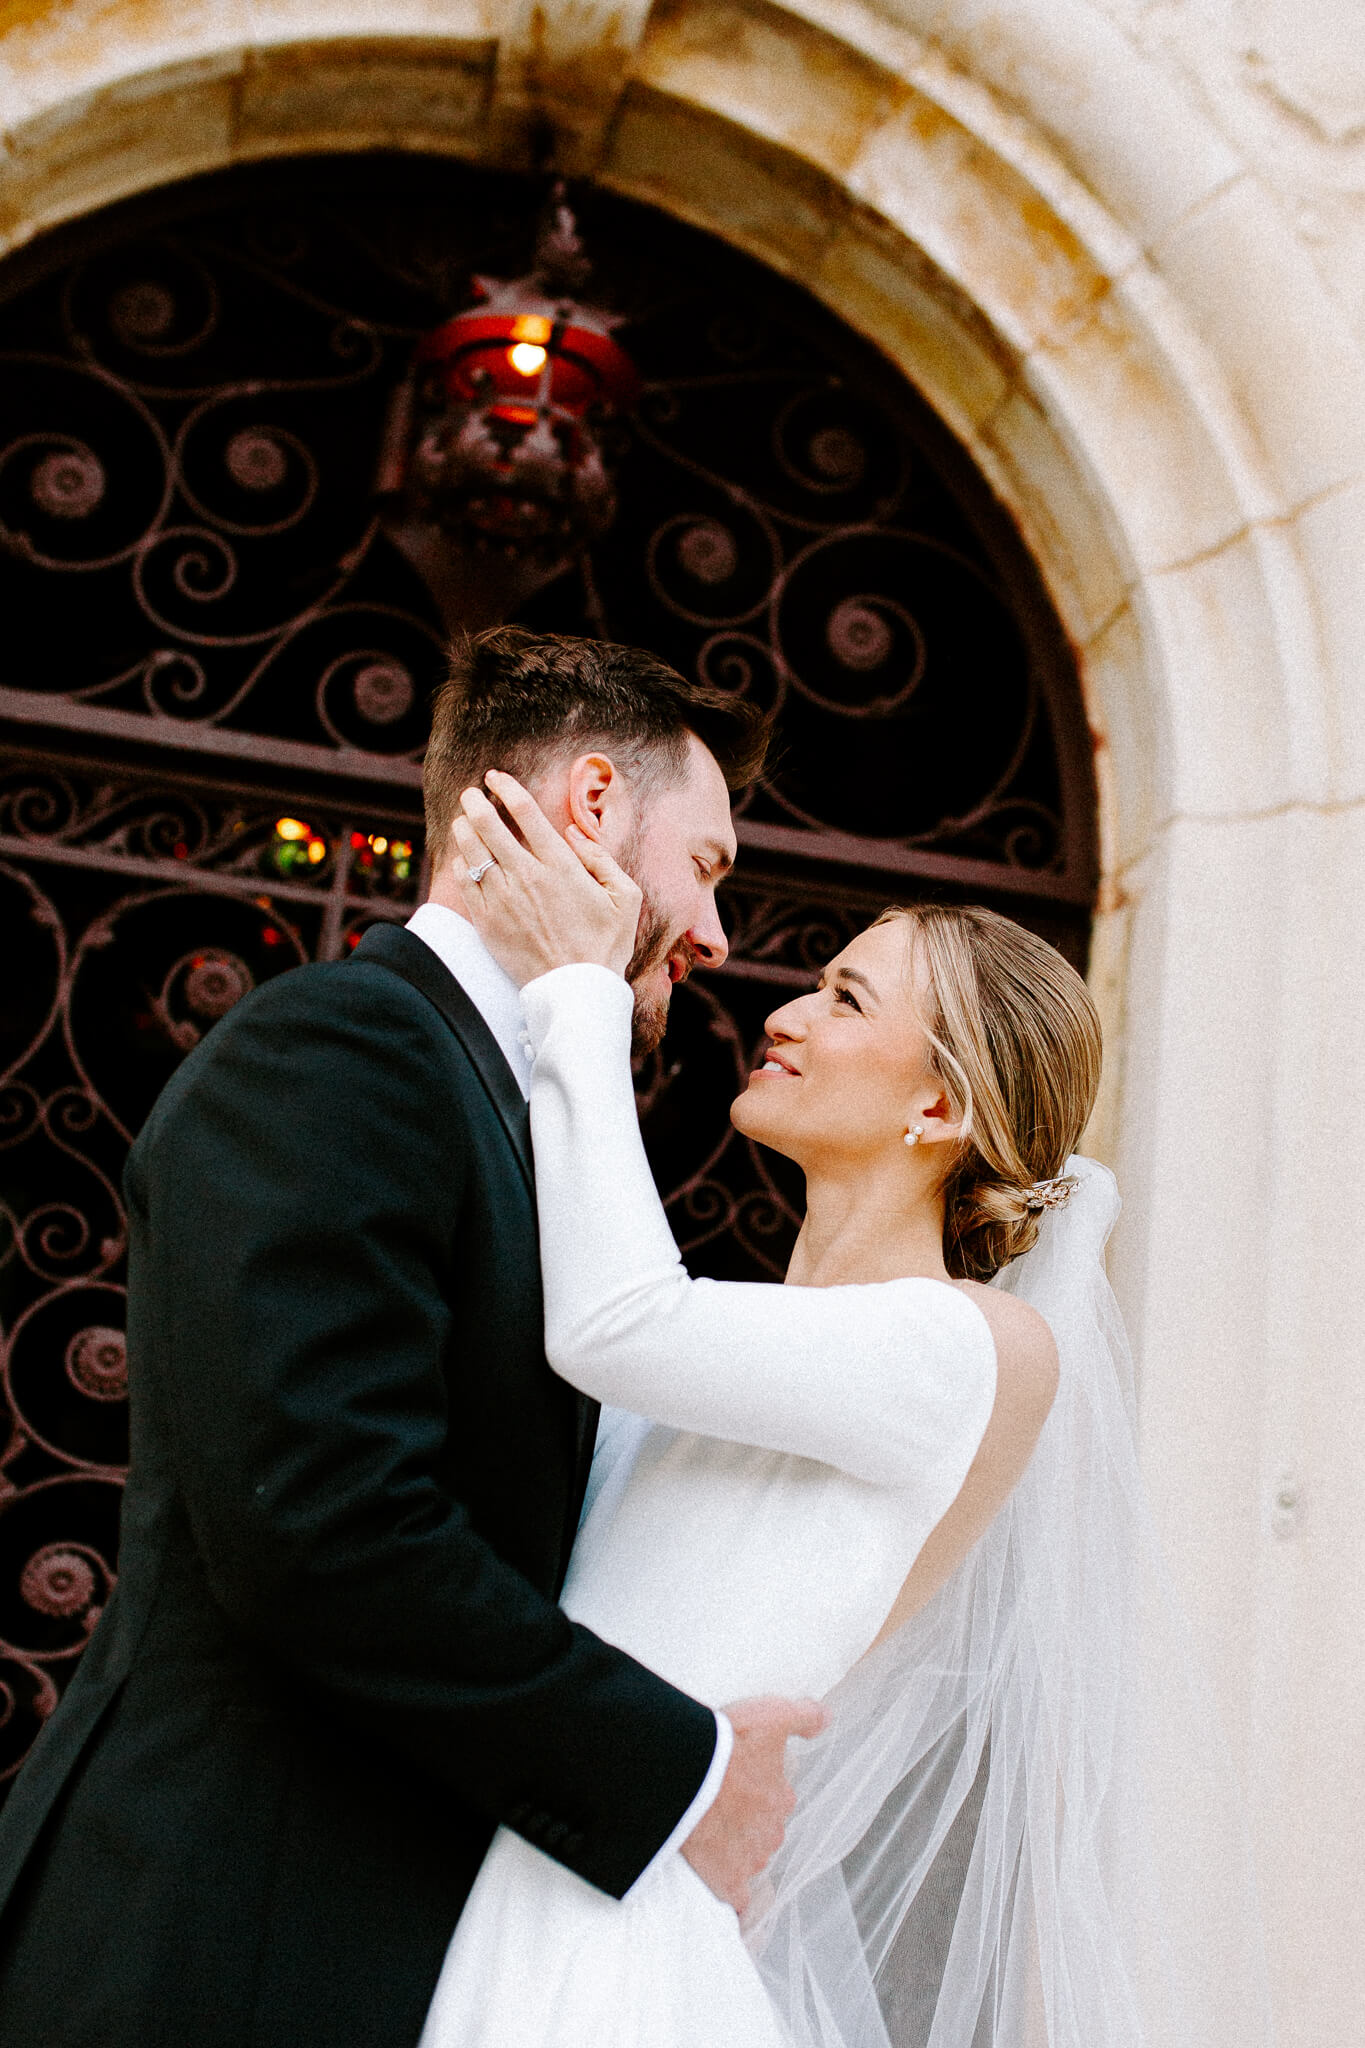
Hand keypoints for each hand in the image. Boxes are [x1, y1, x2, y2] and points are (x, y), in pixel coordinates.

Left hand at [451, 771, 642, 987]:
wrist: (576, 991)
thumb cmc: (606, 945)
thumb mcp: (626, 897)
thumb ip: (602, 859)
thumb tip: (573, 833)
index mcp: (561, 866)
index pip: (526, 813)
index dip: (507, 789)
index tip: (495, 777)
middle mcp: (528, 877)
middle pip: (489, 826)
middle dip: (475, 803)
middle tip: (470, 794)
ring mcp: (504, 900)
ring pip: (472, 852)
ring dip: (464, 830)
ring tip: (462, 821)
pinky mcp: (488, 923)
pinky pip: (466, 884)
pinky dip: (461, 865)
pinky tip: (463, 860)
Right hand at [681, 1695, 827, 1916]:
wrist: (686, 1775)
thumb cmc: (728, 1744)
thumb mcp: (772, 1715)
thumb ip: (804, 1717)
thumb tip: (827, 1718)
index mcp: (780, 1798)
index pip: (775, 1798)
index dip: (756, 1788)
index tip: (736, 1779)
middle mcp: (771, 1833)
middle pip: (763, 1831)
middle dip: (746, 1821)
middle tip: (720, 1805)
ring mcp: (749, 1861)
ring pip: (750, 1859)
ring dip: (736, 1850)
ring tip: (710, 1834)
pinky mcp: (725, 1883)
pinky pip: (736, 1899)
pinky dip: (733, 1896)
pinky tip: (724, 1888)